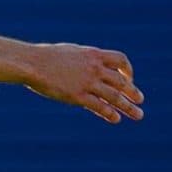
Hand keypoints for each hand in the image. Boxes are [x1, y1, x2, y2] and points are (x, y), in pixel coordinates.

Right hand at [23, 44, 142, 123]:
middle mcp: (94, 68)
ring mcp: (87, 82)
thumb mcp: (71, 53)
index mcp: (93, 55)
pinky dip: (109, 113)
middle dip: (133, 92)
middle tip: (140, 101)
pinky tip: (115, 119)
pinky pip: (99, 106)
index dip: (128, 70)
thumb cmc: (46, 57)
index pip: (120, 60)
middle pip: (121, 81)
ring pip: (114, 96)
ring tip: (138, 115)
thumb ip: (84, 59)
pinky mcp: (77, 96)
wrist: (31, 63)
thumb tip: (88, 62)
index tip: (129, 79)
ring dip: (128, 106)